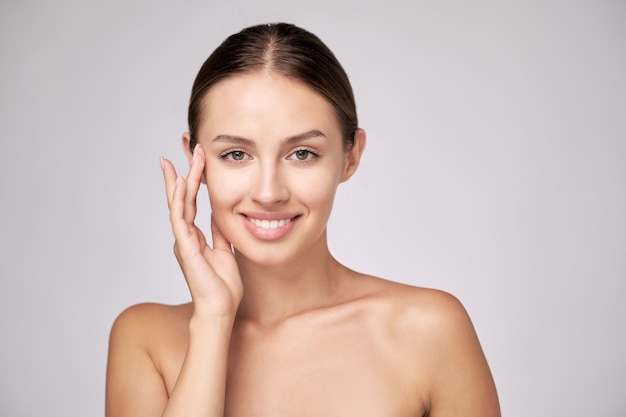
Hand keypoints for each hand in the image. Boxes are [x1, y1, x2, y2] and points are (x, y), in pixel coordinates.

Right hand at [161, 145, 242, 318]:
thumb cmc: (223, 286)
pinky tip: (179, 183)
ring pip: (179, 204)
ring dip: (180, 180)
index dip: (193, 180)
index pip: (192, 202)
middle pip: (182, 198)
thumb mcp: (225, 251)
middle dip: (183, 172)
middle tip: (187, 148)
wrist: (220, 309)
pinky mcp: (186, 247)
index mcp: (195, 237)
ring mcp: (184, 241)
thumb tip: (220, 214)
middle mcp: (185, 236)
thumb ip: (219, 233)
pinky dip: (179, 200)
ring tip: (180, 158)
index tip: (196, 159)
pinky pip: (180, 219)